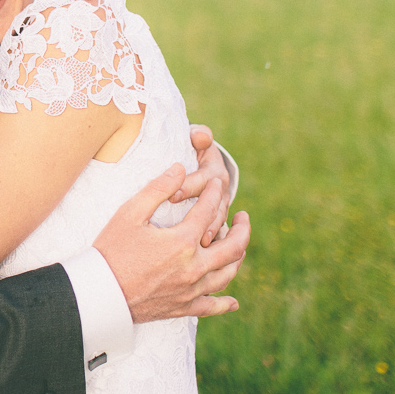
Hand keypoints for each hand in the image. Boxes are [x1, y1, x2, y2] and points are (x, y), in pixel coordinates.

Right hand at [94, 164, 249, 322]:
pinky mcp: (183, 307)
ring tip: (239, 246)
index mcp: (183, 241)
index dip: (215, 194)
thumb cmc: (111, 249)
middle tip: (243, 217)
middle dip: (242, 228)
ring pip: (227, 274)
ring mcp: (191, 289)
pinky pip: (212, 306)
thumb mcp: (130, 213)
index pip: (209, 211)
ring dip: (238, 257)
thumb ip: (157, 189)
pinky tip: (233, 301)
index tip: (217, 184)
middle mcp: (194, 267)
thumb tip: (179, 168)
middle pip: (233, 246)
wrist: (100, 292)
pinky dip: (225, 303)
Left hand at [170, 125, 232, 246]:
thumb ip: (199, 136)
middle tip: (180, 228)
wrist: (203, 167)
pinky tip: (197, 259)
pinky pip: (217, 239)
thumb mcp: (196, 141)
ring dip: (207, 236)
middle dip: (199, 219)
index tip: (172, 195)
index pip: (204, 182)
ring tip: (192, 246)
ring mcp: (221, 210)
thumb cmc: (193, 152)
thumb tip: (202, 135)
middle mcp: (222, 193)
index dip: (188, 187)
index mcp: (215, 173)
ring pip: (218, 226)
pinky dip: (210, 249)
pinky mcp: (215, 224)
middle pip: (214, 208)